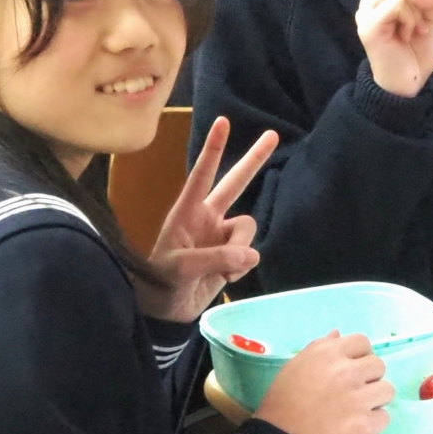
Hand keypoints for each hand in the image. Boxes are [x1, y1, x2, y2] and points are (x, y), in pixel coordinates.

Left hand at [133, 117, 278, 321]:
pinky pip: (250, 253)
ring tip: (225, 270)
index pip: (202, 174)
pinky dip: (242, 266)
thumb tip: (251, 255)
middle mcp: (208, 217)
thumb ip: (216, 258)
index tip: (223, 122)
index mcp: (188, 212)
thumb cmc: (159, 282)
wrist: (163, 311)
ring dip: (241, 249)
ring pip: (248, 228)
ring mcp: (221, 236)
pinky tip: (226, 277)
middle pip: (235, 182)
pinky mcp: (232, 255)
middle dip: (253, 159)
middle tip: (273, 134)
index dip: (213, 149)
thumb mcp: (182, 268)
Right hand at [255, 331, 393, 433]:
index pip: (363, 342)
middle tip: (355, 389)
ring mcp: (359, 399)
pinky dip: (374, 421)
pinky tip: (358, 424)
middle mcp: (348, 372)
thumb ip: (319, 347)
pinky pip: (385, 417)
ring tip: (359, 407)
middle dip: (369, 376)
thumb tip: (338, 335)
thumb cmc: (281, 400)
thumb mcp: (295, 365)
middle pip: (379, 365)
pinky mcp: (365, 425)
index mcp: (329, 354)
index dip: (359, 354)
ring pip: (387, 390)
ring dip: (375, 398)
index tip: (352, 366)